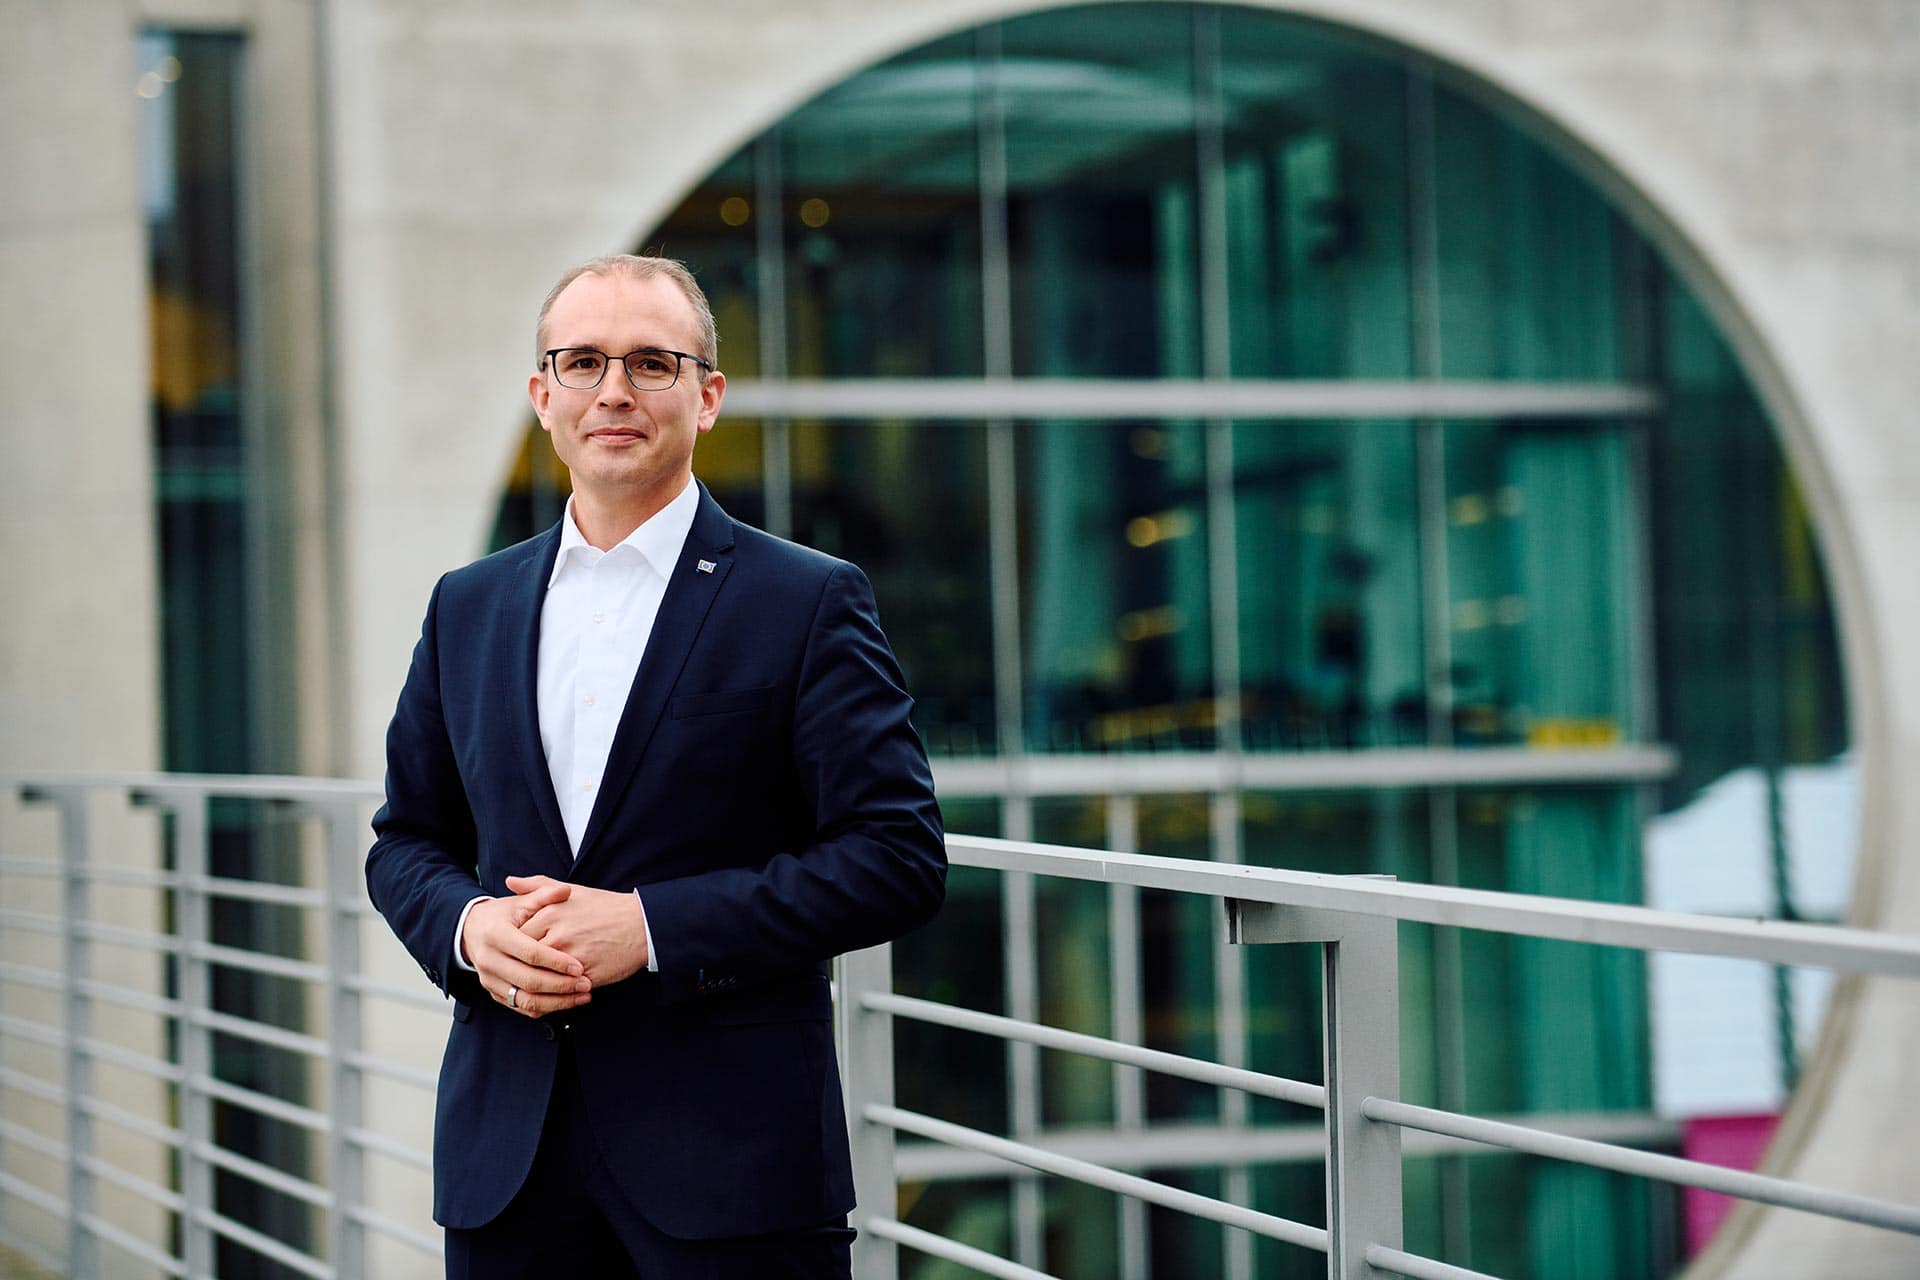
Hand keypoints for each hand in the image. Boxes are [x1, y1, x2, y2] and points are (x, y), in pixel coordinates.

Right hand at [462, 879, 592, 1018]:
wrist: (471, 930)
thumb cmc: (503, 915)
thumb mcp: (520, 902)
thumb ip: (544, 895)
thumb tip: (566, 891)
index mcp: (496, 935)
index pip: (529, 953)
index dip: (556, 961)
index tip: (579, 967)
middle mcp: (489, 960)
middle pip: (528, 980)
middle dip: (560, 985)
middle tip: (586, 984)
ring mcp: (489, 979)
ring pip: (524, 999)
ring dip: (556, 1002)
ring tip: (582, 996)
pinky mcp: (493, 992)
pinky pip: (520, 1007)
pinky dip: (544, 1008)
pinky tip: (566, 1002)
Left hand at [510, 875, 650, 986]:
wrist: (641, 924)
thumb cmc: (605, 907)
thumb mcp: (571, 890)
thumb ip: (537, 886)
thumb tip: (509, 881)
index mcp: (549, 915)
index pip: (515, 937)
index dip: (512, 946)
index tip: (512, 950)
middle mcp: (557, 936)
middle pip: (524, 960)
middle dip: (519, 967)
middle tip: (516, 971)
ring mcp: (571, 958)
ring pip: (540, 978)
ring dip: (535, 984)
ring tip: (532, 984)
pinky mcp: (585, 977)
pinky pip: (561, 991)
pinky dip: (554, 995)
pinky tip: (552, 993)